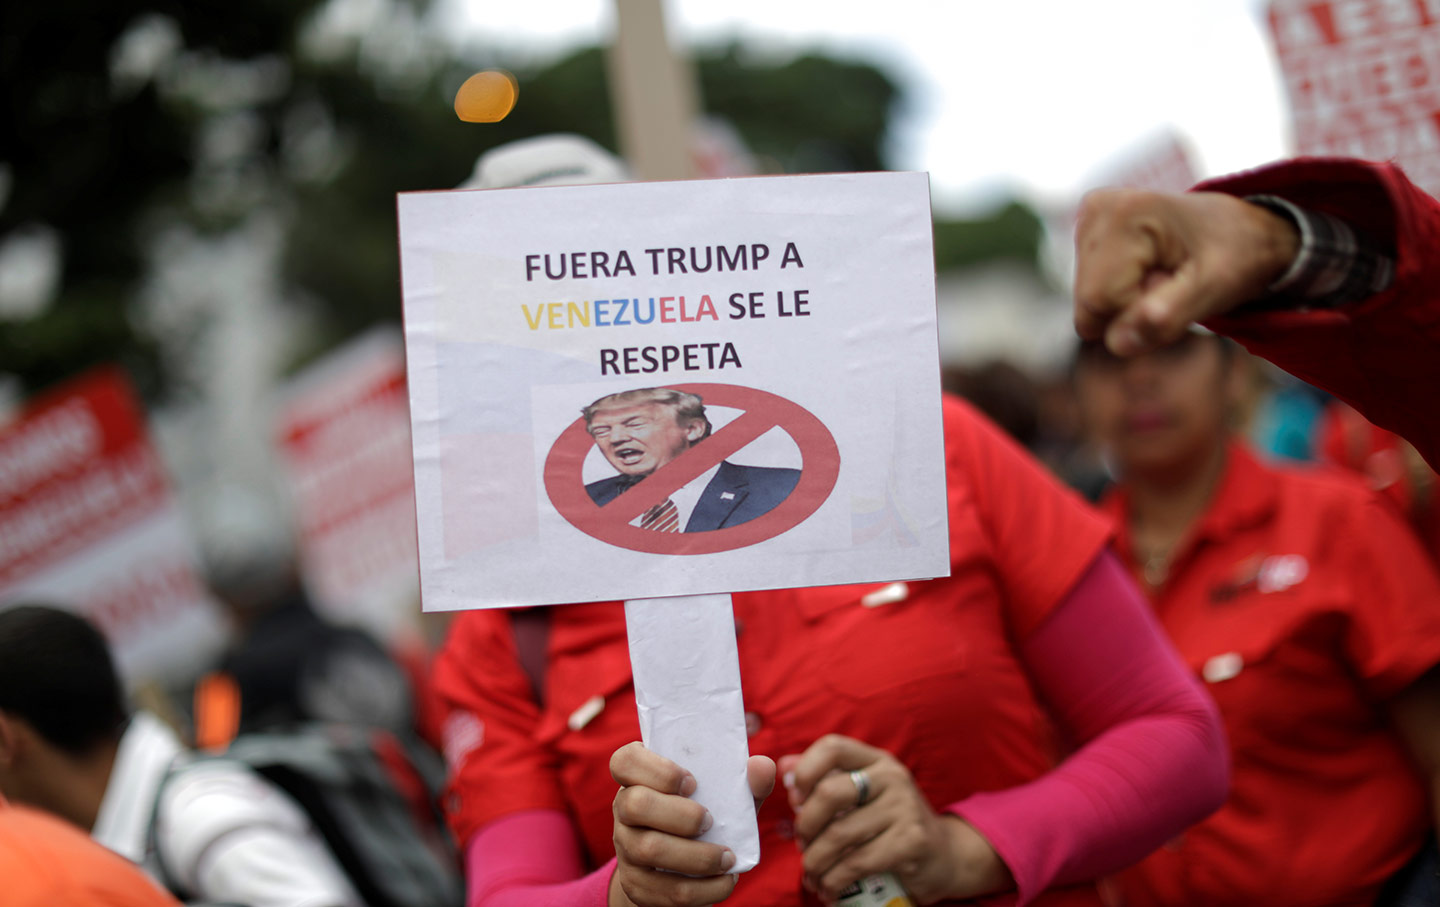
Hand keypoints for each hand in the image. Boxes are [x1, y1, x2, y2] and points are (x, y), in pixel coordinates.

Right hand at [608, 742, 775, 906]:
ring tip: (727, 857)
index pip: (625, 761)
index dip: (657, 770)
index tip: (692, 782)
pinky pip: (666, 889)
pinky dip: (704, 889)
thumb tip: (761, 766)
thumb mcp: (724, 797)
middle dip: (680, 814)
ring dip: (697, 855)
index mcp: (638, 778)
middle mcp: (623, 810)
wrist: (682, 872)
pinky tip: (724, 881)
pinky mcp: (636, 886)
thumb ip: (744, 780)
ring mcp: (625, 849)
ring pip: (649, 849)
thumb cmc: (704, 818)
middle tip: (711, 821)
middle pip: (635, 804)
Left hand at [780, 735, 1011, 904]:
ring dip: (815, 862)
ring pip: (839, 835)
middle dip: (805, 825)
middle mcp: (892, 777)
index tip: (795, 798)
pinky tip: (829, 888)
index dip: (805, 770)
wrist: (944, 856)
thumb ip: (823, 781)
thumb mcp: (862, 796)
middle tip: (801, 846)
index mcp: (875, 760)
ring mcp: (905, 808)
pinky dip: (834, 880)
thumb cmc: (890, 824)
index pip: (832, 747)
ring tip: (811, 875)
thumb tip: (783, 767)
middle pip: (830, 793)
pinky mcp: (911, 841)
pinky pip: (857, 862)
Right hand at [1073, 189, 1300, 355]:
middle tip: (1174, 285)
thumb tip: (1116, 344)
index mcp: (1123, 216)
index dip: (1137, 314)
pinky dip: (1121, 292)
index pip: (1099, 302)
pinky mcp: (1087, 231)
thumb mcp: (1214, 289)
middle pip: (1088, 303)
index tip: (1177, 290)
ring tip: (1166, 276)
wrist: (1243, 227)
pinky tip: (1152, 271)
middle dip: (1130, 309)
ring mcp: (1088, 218)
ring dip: (1128, 303)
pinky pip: (1091, 291)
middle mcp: (1096, 210)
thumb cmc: (1236, 254)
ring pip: (1088, 302)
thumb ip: (1166, 318)